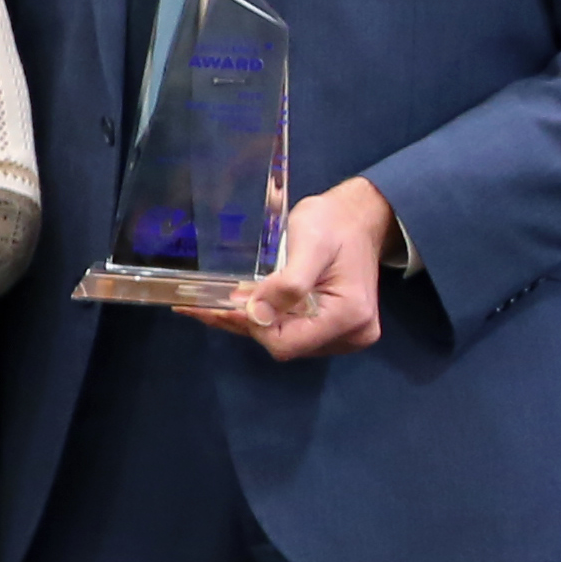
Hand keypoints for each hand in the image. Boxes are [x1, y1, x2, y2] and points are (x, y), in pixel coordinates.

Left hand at [196, 176, 392, 358]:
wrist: (358, 218)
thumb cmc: (334, 224)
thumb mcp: (310, 244)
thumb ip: (288, 284)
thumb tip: (256, 315)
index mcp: (349, 317)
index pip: (285, 343)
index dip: (253, 326)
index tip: (224, 304)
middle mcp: (351, 335)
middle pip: (283, 343)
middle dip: (245, 323)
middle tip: (202, 304)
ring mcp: (343, 335)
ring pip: (283, 338)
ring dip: (250, 321)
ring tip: (211, 304)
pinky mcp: (333, 329)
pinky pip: (291, 330)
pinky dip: (264, 318)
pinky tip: (235, 305)